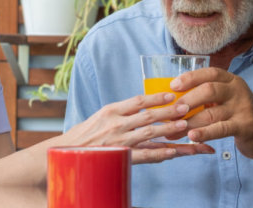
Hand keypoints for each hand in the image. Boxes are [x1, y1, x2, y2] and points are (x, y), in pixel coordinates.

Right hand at [64, 92, 213, 163]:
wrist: (67, 152)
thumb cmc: (83, 134)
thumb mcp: (99, 116)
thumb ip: (119, 113)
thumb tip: (139, 108)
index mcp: (110, 110)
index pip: (137, 101)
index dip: (156, 97)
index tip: (170, 94)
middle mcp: (115, 123)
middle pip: (147, 115)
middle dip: (168, 111)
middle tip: (185, 107)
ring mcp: (118, 141)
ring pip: (149, 133)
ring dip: (169, 129)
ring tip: (184, 125)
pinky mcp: (119, 157)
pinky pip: (143, 155)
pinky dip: (159, 153)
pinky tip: (172, 151)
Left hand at [171, 67, 252, 179]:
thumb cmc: (234, 113)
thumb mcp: (223, 98)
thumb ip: (204, 94)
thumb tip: (171, 97)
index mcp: (230, 80)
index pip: (209, 73)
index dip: (190, 78)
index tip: (173, 86)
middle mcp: (237, 90)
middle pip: (209, 90)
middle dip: (187, 100)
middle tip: (170, 111)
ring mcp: (243, 108)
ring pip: (211, 113)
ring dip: (189, 122)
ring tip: (173, 130)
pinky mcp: (245, 126)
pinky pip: (221, 129)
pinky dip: (204, 132)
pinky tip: (192, 136)